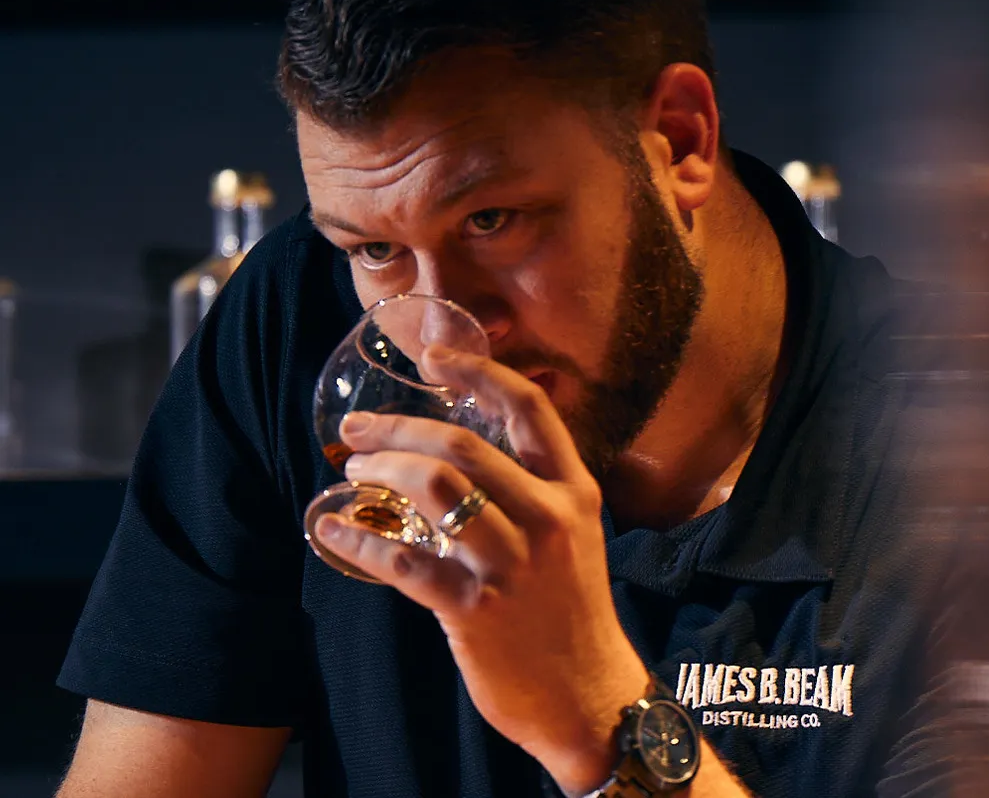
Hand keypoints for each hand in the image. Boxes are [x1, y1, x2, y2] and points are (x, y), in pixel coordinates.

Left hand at [314, 345, 648, 795]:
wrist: (588, 695)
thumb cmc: (571, 614)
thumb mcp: (574, 538)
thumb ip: (532, 495)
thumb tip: (460, 456)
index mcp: (574, 493)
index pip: (529, 409)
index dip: (478, 372)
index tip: (433, 358)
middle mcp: (549, 519)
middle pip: (463, 446)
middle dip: (395, 430)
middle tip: (356, 433)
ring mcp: (513, 566)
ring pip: (435, 490)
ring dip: (380, 474)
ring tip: (354, 477)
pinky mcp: (476, 612)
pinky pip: (404, 562)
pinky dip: (360, 542)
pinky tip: (335, 534)